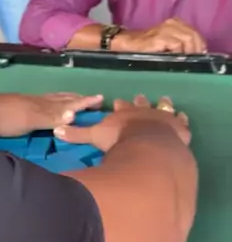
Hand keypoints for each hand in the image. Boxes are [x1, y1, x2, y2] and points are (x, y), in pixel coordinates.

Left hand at [0, 92, 103, 136]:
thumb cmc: (8, 118)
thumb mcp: (33, 121)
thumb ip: (52, 118)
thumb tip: (75, 114)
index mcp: (46, 105)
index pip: (70, 104)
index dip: (85, 103)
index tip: (100, 99)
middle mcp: (42, 101)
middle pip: (64, 99)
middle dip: (79, 99)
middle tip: (93, 98)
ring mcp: (31, 101)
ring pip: (54, 98)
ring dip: (67, 98)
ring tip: (75, 97)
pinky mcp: (22, 104)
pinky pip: (45, 100)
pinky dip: (54, 100)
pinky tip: (49, 103)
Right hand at [54, 95, 190, 151]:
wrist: (150, 145)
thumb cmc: (120, 140)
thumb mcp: (95, 137)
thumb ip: (78, 134)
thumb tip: (56, 131)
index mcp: (125, 113)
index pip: (120, 107)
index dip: (119, 105)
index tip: (117, 101)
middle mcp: (144, 111)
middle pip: (141, 104)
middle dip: (139, 101)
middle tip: (139, 95)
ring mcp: (163, 118)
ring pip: (163, 108)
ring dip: (163, 104)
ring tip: (164, 99)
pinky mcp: (179, 128)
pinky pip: (182, 121)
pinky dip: (182, 119)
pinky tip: (184, 116)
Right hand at [112, 18, 206, 54]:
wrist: (127, 44)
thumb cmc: (146, 47)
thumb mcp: (166, 42)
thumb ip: (179, 44)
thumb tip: (195, 55)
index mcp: (175, 23)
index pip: (195, 33)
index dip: (199, 46)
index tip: (198, 57)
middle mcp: (172, 23)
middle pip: (194, 36)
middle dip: (196, 49)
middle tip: (194, 62)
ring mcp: (166, 29)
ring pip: (188, 39)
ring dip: (189, 52)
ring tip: (185, 62)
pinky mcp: (160, 37)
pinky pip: (177, 44)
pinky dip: (179, 53)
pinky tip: (175, 59)